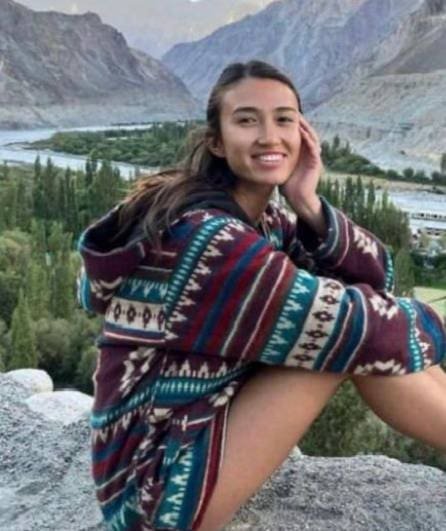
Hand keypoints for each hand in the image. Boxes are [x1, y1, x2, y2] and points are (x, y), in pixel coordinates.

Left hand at [279, 116, 326, 236]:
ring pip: (312, 137)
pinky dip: (308, 140)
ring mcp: (314, 158)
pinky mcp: (316, 164)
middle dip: (301, 122)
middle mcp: (309, 153)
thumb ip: (274, 157)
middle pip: (308, 132)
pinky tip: (302, 133)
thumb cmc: (288, 185)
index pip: (300, 134)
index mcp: (302, 152)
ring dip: (306, 127)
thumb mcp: (279, 166)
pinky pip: (313, 149)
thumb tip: (259, 150)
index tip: (284, 114)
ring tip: (298, 118)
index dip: (294, 124)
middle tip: (294, 111)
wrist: (298, 199)